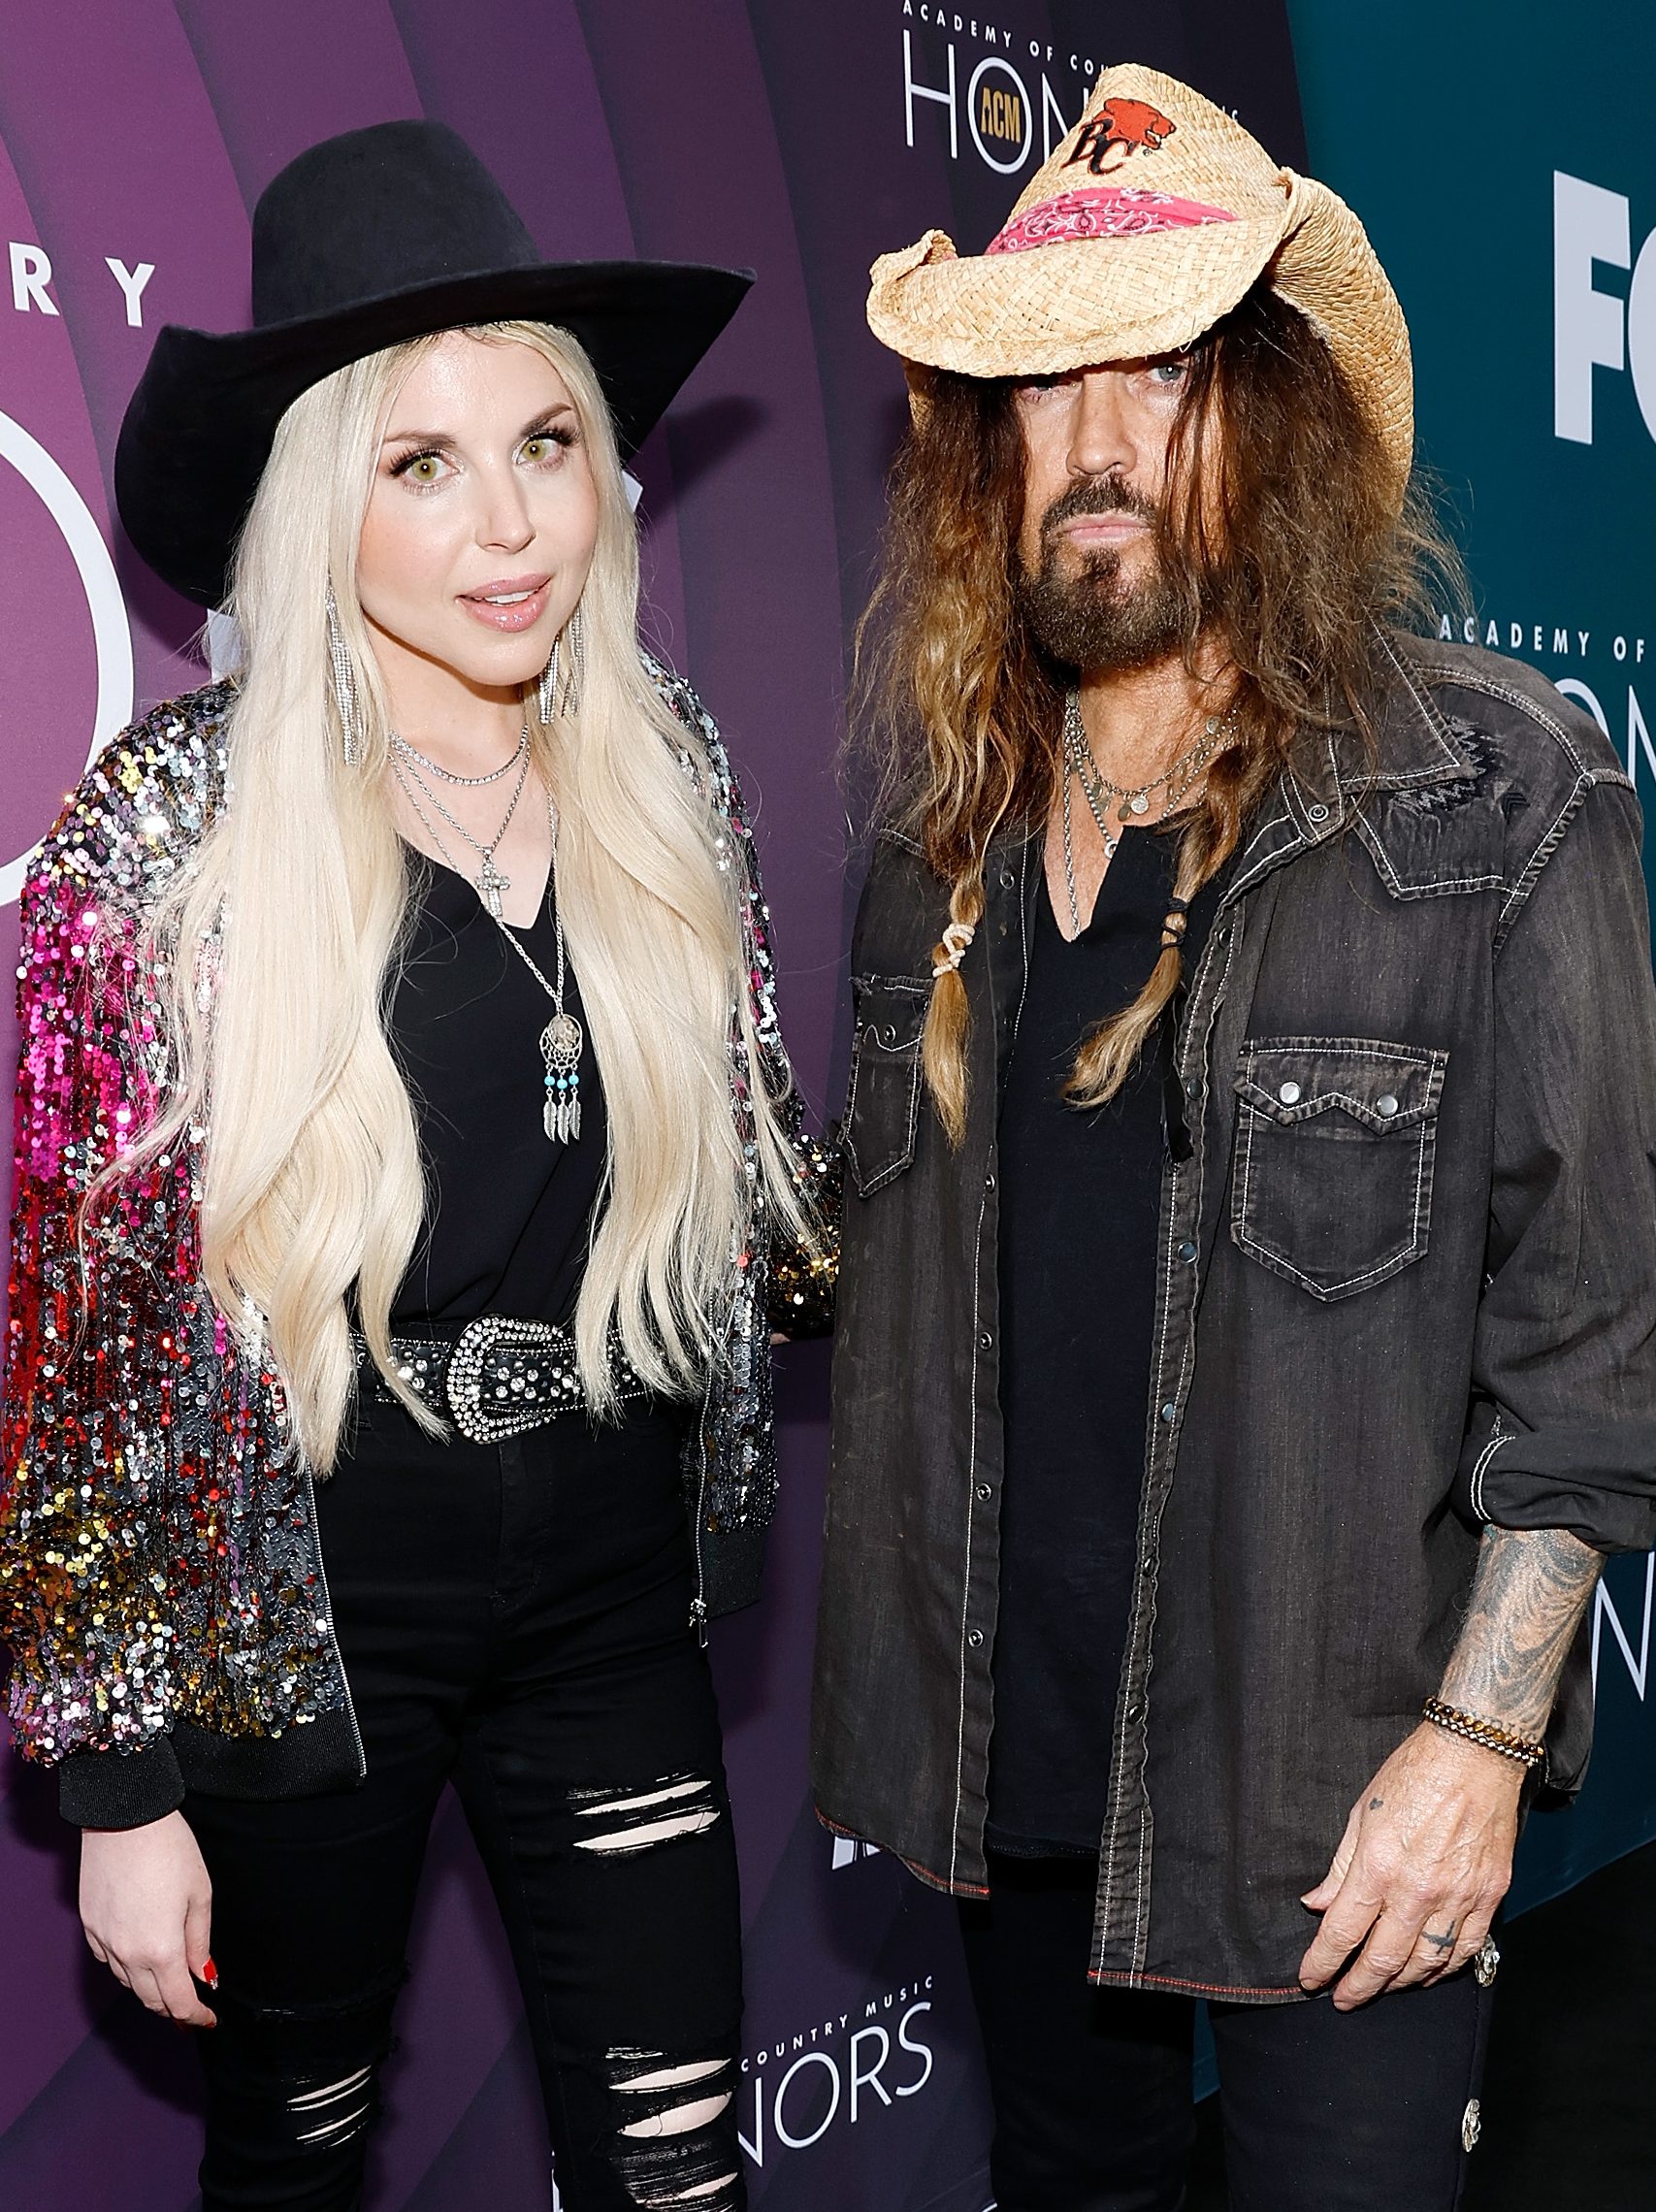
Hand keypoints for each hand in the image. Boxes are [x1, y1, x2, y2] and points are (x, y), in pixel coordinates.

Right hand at [80, 1811, 216, 2026]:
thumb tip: (204, 1975)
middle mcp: (127, 1953)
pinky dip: (126, 1966)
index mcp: (160, 1949)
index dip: (196, 2016)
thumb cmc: (169, 1848)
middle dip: (173, 2008)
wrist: (124, 1817)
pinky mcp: (89, 1925)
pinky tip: (139, 1955)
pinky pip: (108, 1959)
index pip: (178, 2001)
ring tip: (168, 1982)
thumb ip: (200, 1940)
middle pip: (150, 1999)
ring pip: (127, 1982)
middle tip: (191, 2008)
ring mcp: (103, 1940)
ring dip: (149, 1988)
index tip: (208, 2019)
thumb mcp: (199, 1893)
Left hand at [1297, 1722, 1520, 2009]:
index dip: (1323, 1962)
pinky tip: (1428, 1973)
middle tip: (1343, 1998)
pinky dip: (1444, 1970)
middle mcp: (1418, 1891)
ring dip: (1399, 1983)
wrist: (1475, 1756)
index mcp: (1378, 1867)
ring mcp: (1458, 1898)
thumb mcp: (1362, 1814)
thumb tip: (1318, 1903)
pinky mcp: (1489, 1897)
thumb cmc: (1413, 1775)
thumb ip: (1340, 1867)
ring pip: (1426, 1964)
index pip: (1342, 1931)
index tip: (1311, 1979)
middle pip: (1384, 1959)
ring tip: (1382, 1987)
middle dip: (1358, 1986)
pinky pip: (1466, 1950)